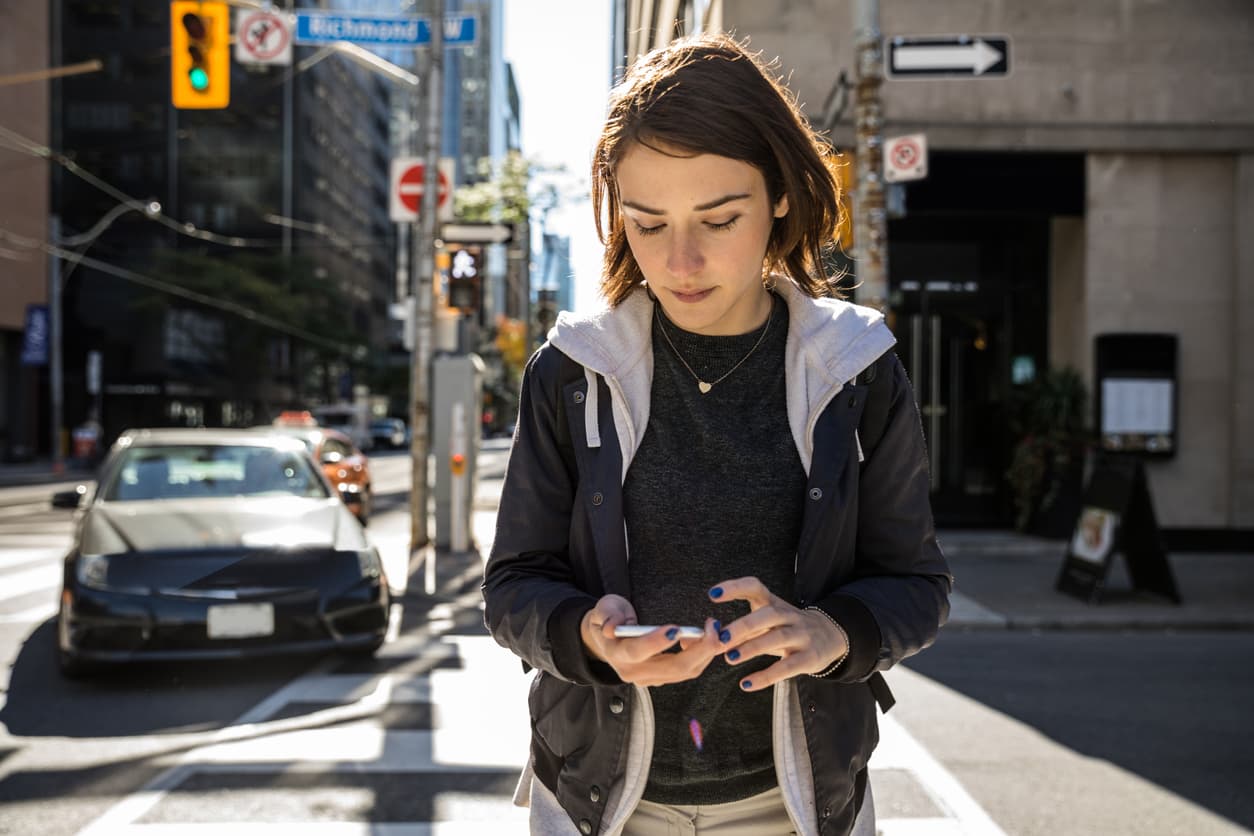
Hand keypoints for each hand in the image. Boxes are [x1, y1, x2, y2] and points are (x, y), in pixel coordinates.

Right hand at [580, 594, 726, 686]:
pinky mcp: (661, 678)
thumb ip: (608, 615)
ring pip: (684, 671)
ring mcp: (649, 678)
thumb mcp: (604, 608)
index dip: (656, 642)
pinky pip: (687, 671)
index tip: (676, 629)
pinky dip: (701, 655)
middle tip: (712, 626)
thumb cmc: (608, 617)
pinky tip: (703, 637)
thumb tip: (611, 628)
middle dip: (698, 649)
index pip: (637, 652)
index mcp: (616, 653)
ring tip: (713, 628)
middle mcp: (633, 672)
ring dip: (704, 652)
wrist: (607, 639)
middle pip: (672, 667)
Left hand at [709, 577, 848, 691]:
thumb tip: (704, 638)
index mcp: (774, 602)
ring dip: (752, 648)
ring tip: (730, 658)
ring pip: (776, 638)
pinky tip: (746, 684)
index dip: (734, 588)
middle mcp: (789, 615)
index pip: (755, 587)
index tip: (712, 594)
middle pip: (767, 615)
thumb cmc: (787, 627)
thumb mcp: (768, 620)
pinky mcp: (809, 657)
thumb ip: (741, 628)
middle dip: (743, 626)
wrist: (831, 636)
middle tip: (721, 639)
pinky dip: (766, 676)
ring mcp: (801, 635)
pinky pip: (786, 667)